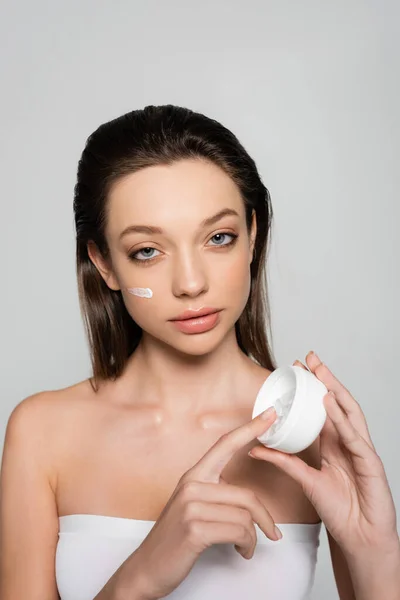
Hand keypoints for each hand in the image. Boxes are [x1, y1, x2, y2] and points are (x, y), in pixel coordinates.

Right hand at [124, 407, 280, 599]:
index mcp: (194, 476)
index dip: (250, 428)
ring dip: (252, 538)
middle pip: (246, 495)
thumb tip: (243, 497)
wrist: (147, 567)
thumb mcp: (192, 506)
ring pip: (245, 517)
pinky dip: (246, 546)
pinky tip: (239, 551)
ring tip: (245, 546)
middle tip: (273, 534)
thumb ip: (213, 492)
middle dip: (265, 519)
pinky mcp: (195, 529)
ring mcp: (191, 506)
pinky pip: (238, 532)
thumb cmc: (174, 538)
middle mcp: (192, 485)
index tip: (270, 415)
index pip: (225, 444)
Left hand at [248, 351, 398, 557]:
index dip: (312, 387)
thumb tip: (255, 449)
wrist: (360, 538)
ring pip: (349, 414)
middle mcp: (348, 441)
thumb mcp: (305, 480)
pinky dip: (342, 420)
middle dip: (324, 379)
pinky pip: (355, 438)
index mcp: (334, 443)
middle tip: (308, 358)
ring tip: (320, 372)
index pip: (323, 408)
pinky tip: (331, 404)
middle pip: (337, 403)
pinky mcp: (370, 463)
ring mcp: (361, 450)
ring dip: (334, 390)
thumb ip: (283, 462)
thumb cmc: (339, 509)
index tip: (296, 368)